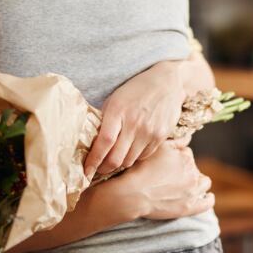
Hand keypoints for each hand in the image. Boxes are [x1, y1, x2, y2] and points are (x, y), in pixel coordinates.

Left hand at [84, 60, 184, 177]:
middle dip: (103, 168)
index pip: (104, 143)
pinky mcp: (161, 136)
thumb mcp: (115, 99)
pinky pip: (143, 156)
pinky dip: (134, 157)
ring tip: (113, 160)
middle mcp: (134, 123)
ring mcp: (149, 131)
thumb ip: (104, 121)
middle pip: (116, 158)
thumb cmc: (136, 89)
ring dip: (119, 164)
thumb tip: (92, 144)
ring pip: (129, 160)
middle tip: (97, 170)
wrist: (167, 82)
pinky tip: (130, 150)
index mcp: (118, 111)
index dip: (93, 160)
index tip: (85, 170)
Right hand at [119, 142, 213, 219]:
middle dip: (187, 170)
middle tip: (172, 176)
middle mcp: (193, 173)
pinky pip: (207, 202)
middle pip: (195, 168)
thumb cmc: (142, 168)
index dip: (178, 157)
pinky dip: (208, 199)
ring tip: (187, 185)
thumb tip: (189, 136)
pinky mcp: (190, 207)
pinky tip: (205, 197)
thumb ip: (177, 141)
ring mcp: (193, 191)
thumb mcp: (157, 148)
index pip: (187, 153)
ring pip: (204, 183)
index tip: (169, 163)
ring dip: (198, 182)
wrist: (134, 193)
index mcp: (186, 157)